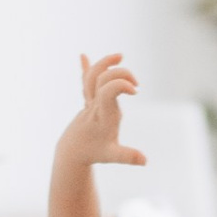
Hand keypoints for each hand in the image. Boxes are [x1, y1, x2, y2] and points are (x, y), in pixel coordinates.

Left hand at [62, 50, 146, 168]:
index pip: (108, 90)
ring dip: (105, 62)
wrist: (71, 152)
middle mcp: (95, 103)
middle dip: (121, 73)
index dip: (121, 84)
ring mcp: (90, 100)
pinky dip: (86, 68)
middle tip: (136, 85)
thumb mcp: (112, 155)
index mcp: (103, 114)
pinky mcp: (88, 100)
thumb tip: (145, 161)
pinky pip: (85, 81)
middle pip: (102, 77)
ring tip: (120, 56)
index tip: (136, 91)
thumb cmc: (93, 152)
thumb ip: (127, 156)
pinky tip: (82, 56)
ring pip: (93, 75)